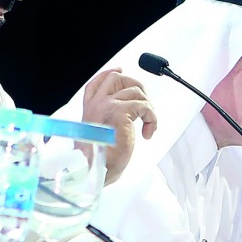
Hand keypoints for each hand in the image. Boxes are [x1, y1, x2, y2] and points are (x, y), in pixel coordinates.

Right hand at [81, 68, 157, 183]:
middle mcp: (96, 104)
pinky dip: (152, 118)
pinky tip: (147, 133)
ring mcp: (107, 105)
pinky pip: (144, 106)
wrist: (92, 170)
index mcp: (89, 109)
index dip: (110, 74)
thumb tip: (126, 115)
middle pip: (118, 79)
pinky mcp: (120, 111)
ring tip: (147, 126)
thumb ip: (107, 121)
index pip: (98, 83)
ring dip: (148, 108)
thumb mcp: (99, 136)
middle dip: (137, 87)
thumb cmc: (97, 161)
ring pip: (136, 91)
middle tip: (145, 107)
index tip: (120, 70)